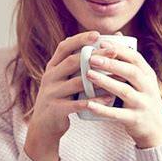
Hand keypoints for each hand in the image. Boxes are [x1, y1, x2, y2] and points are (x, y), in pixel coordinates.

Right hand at [25, 30, 116, 147]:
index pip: (64, 47)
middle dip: (95, 56)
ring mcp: (51, 93)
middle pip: (72, 62)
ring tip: (117, 77)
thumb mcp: (62, 80)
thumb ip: (74, 66)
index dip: (80, 39)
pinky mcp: (56, 109)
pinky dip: (95, 101)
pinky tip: (110, 99)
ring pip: (77, 83)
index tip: (97, 34)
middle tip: (113, 53)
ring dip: (99, 79)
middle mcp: (50, 77)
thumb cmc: (60, 99)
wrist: (43, 126)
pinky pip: (78, 104)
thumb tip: (96, 46)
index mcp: (52, 67)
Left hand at [85, 40, 161, 148]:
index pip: (135, 58)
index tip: (101, 43)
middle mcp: (148, 88)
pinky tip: (89, 104)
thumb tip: (117, 34)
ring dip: (106, 82)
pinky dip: (103, 109)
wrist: (156, 131)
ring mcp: (143, 104)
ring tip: (88, 75)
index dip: (119, 50)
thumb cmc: (143, 100)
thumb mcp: (142, 80)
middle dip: (111, 63)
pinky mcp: (135, 120)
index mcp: (148, 76)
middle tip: (91, 58)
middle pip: (131, 72)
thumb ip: (130, 60)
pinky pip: (117, 114)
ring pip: (124, 91)